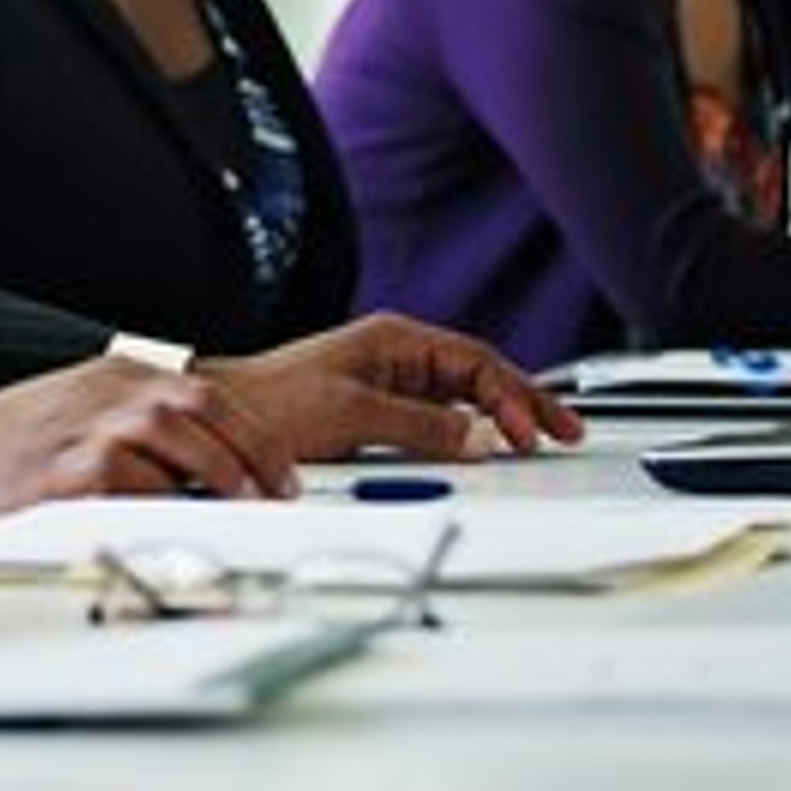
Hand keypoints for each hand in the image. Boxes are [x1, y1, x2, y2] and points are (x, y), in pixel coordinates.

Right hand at [0, 355, 299, 514]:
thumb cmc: (4, 448)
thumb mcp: (75, 410)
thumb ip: (132, 423)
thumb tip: (196, 464)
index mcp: (113, 374)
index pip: (207, 394)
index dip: (254, 435)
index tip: (276, 470)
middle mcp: (110, 394)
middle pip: (207, 415)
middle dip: (253, 459)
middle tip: (272, 495)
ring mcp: (95, 428)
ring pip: (187, 448)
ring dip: (221, 482)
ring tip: (238, 511)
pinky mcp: (79, 471)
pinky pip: (147, 489)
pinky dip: (171, 506)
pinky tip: (181, 521)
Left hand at [195, 313, 580, 463]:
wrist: (224, 417)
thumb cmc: (272, 401)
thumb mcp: (353, 413)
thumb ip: (420, 425)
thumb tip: (479, 439)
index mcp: (396, 340)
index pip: (476, 362)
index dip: (512, 396)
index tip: (532, 431)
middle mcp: (397, 356)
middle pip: (480, 377)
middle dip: (525, 402)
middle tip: (566, 431)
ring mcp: (390, 383)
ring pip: (463, 398)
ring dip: (502, 418)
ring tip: (539, 441)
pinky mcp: (379, 410)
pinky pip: (441, 419)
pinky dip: (470, 433)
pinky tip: (488, 449)